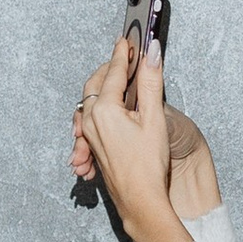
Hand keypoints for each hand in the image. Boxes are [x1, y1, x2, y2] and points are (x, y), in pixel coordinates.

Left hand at [70, 49, 219, 215]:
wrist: (139, 200)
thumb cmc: (147, 165)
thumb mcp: (154, 119)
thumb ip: (151, 82)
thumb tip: (153, 52)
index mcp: (104, 110)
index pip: (114, 72)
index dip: (123, 54)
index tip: (127, 41)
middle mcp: (91, 120)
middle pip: (96, 84)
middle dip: (109, 68)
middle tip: (124, 58)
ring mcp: (89, 134)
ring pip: (90, 100)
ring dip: (103, 86)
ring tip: (118, 79)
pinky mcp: (92, 145)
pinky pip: (89, 117)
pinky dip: (99, 105)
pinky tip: (111, 109)